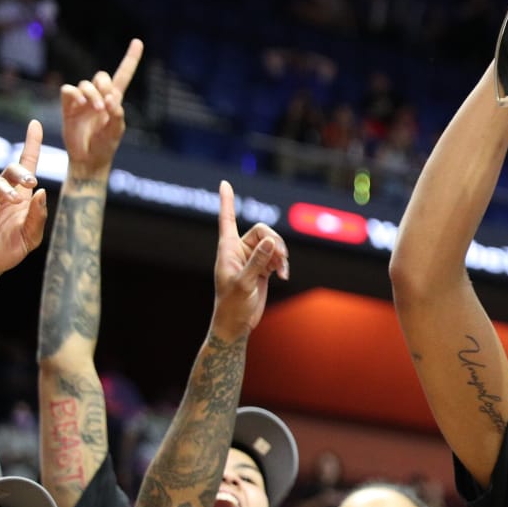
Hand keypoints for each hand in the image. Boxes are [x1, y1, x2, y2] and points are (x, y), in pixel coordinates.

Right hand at [0, 119, 49, 278]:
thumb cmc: (8, 250)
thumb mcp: (30, 237)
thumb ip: (38, 216)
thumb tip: (41, 191)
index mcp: (21, 197)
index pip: (27, 164)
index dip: (31, 144)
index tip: (34, 123)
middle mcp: (2, 192)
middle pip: (11, 169)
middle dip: (20, 171)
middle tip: (29, 181)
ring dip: (3, 191)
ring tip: (8, 202)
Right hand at [60, 38, 143, 175]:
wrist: (88, 159)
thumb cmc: (105, 145)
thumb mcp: (116, 131)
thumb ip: (117, 114)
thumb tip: (110, 100)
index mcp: (114, 99)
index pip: (123, 75)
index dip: (131, 59)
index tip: (138, 41)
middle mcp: (98, 96)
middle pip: (101, 76)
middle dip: (105, 85)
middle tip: (106, 103)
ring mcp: (82, 100)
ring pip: (85, 84)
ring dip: (92, 94)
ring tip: (97, 109)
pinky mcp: (68, 106)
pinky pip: (68, 90)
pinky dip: (76, 95)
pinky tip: (82, 105)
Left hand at [210, 180, 287, 338]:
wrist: (236, 324)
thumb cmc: (231, 305)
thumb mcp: (244, 282)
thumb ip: (258, 261)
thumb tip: (271, 241)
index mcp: (228, 249)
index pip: (227, 219)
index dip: (226, 201)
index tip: (224, 182)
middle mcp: (239, 250)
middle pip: (263, 231)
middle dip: (276, 242)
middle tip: (282, 258)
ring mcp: (252, 258)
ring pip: (273, 244)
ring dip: (281, 255)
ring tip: (282, 271)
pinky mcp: (261, 268)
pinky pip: (277, 256)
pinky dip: (282, 264)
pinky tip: (283, 276)